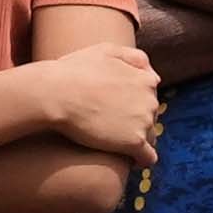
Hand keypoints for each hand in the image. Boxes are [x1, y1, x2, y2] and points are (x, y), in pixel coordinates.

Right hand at [30, 47, 163, 159]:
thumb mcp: (106, 50)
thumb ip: (135, 58)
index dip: (136, 104)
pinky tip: (131, 162)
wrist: (57, 93)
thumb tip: (155, 76)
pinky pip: (148, 157)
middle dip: (137, 122)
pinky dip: (142, 160)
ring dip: (138, 141)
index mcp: (146, 80)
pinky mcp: (134, 142)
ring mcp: (144, 122)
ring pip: (150, 138)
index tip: (121, 111)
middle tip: (114, 127)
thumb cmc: (74, 70)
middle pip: (151, 118)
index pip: (150, 97)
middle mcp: (150, 100)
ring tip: (118, 145)